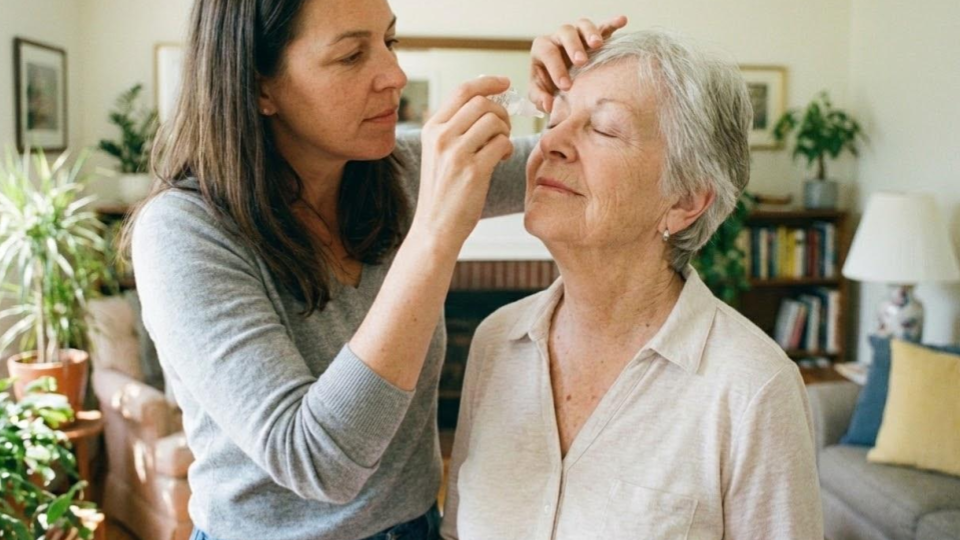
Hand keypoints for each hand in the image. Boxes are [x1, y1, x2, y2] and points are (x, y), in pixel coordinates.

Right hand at [412, 76, 513, 248]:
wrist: (435, 228)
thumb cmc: (443, 192)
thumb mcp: (439, 154)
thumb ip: (455, 128)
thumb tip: (485, 102)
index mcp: (431, 129)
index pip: (462, 91)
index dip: (488, 82)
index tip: (505, 83)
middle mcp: (440, 137)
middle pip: (482, 103)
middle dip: (501, 112)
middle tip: (503, 129)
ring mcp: (456, 154)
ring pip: (494, 121)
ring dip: (505, 132)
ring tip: (500, 148)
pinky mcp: (473, 171)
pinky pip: (502, 143)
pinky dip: (507, 149)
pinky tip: (500, 160)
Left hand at [529, 15, 627, 112]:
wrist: (562, 82)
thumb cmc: (549, 86)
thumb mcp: (540, 93)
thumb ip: (540, 99)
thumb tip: (548, 105)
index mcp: (543, 49)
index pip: (548, 53)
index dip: (556, 68)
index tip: (566, 86)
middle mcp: (559, 38)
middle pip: (565, 32)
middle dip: (573, 46)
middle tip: (581, 62)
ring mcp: (578, 36)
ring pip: (582, 26)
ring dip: (590, 33)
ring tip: (598, 45)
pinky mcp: (595, 37)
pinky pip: (603, 27)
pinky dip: (612, 24)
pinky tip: (621, 22)